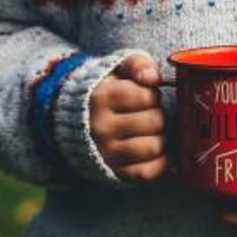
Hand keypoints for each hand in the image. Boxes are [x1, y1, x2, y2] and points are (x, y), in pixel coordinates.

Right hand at [90, 53, 168, 181]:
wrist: (76, 122)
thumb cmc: (108, 93)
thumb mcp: (117, 70)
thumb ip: (138, 64)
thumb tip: (153, 78)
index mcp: (101, 98)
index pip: (147, 96)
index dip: (153, 96)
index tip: (145, 98)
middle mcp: (101, 127)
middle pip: (155, 122)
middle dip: (159, 117)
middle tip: (149, 116)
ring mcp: (107, 152)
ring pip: (154, 147)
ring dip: (161, 139)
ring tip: (152, 133)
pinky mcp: (115, 172)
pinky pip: (148, 172)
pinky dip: (160, 163)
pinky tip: (156, 152)